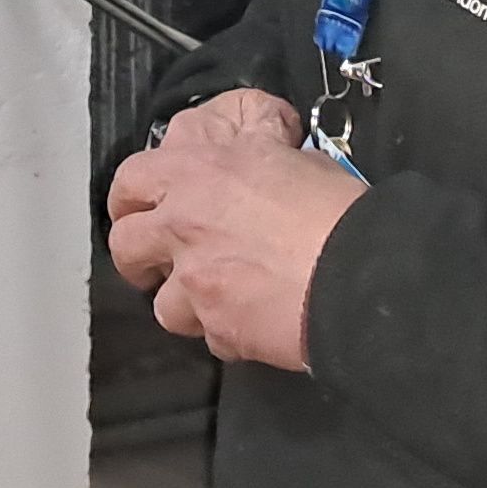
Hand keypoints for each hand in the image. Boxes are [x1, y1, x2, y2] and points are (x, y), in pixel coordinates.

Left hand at [105, 90, 361, 372]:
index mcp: (197, 171)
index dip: (134, 195)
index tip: (144, 206)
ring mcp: (195, 280)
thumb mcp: (296, 155)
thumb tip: (264, 150)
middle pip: (124, 243)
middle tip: (163, 259)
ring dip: (185, 303)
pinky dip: (227, 333)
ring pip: (160, 303)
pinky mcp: (218, 328)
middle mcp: (183, 223)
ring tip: (217, 298)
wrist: (362, 273)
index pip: (132, 177)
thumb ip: (260, 152)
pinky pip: (210, 337)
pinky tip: (254, 323)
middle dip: (138, 254)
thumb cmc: (335, 207)